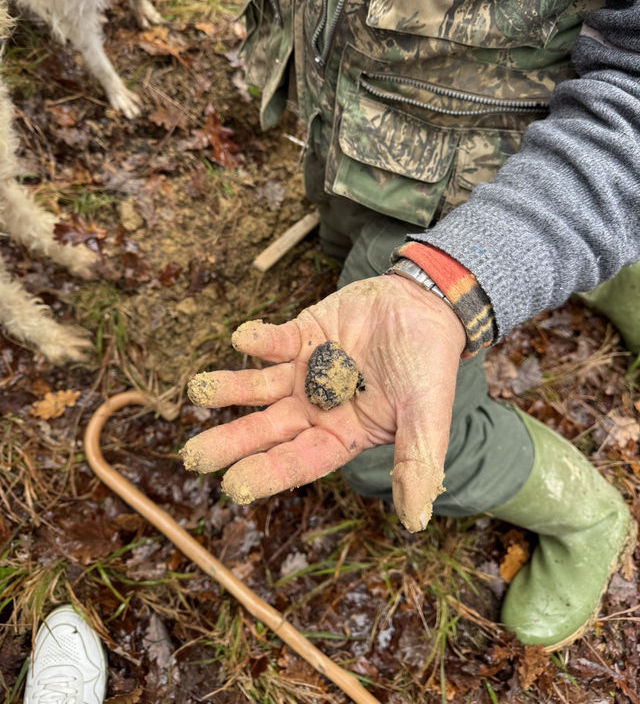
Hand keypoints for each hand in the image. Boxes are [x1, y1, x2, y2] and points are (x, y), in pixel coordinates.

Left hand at [180, 275, 465, 531]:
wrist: (426, 307)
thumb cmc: (429, 366)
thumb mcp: (427, 416)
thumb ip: (418, 464)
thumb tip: (415, 523)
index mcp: (341, 434)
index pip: (298, 460)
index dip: (268, 472)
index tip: (233, 486)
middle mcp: (315, 407)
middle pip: (267, 429)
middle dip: (231, 441)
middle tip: (192, 456)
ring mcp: (304, 370)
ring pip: (258, 386)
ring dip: (228, 387)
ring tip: (199, 390)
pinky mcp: (300, 334)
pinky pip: (273, 339)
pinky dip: (257, 339)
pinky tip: (242, 338)